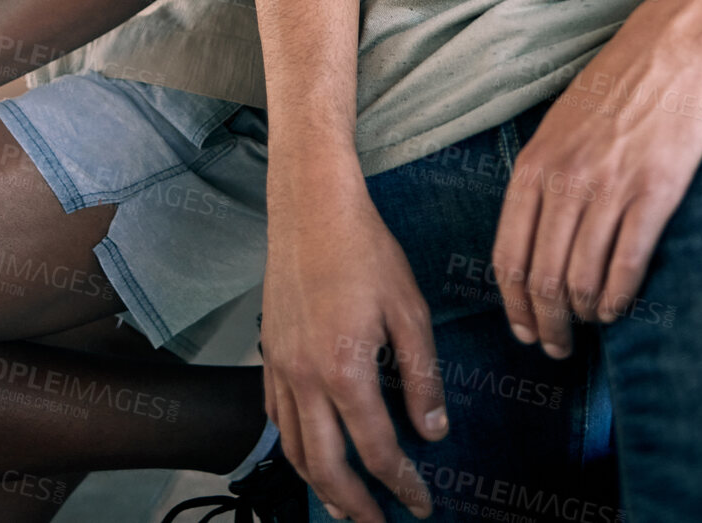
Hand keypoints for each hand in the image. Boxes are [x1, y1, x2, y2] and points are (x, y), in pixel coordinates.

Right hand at [261, 163, 447, 522]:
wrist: (311, 208)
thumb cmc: (363, 249)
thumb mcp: (409, 310)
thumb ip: (422, 376)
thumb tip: (433, 430)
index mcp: (344, 370)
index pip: (375, 449)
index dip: (400, 483)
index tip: (419, 503)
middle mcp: (304, 377)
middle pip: (326, 465)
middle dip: (354, 505)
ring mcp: (280, 366)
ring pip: (292, 448)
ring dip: (318, 485)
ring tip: (342, 506)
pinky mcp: (268, 351)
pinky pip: (273, 416)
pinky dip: (290, 445)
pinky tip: (307, 450)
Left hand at [492, 16, 701, 356]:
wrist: (672, 51)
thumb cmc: (614, 89)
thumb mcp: (557, 127)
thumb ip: (542, 178)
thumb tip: (531, 239)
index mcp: (535, 164)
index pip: (508, 255)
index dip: (513, 304)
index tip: (523, 329)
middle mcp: (565, 179)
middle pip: (542, 278)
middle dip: (546, 323)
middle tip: (556, 346)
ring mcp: (609, 187)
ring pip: (582, 278)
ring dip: (583, 315)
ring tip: (590, 325)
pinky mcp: (654, 193)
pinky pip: (627, 265)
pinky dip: (618, 298)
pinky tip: (618, 308)